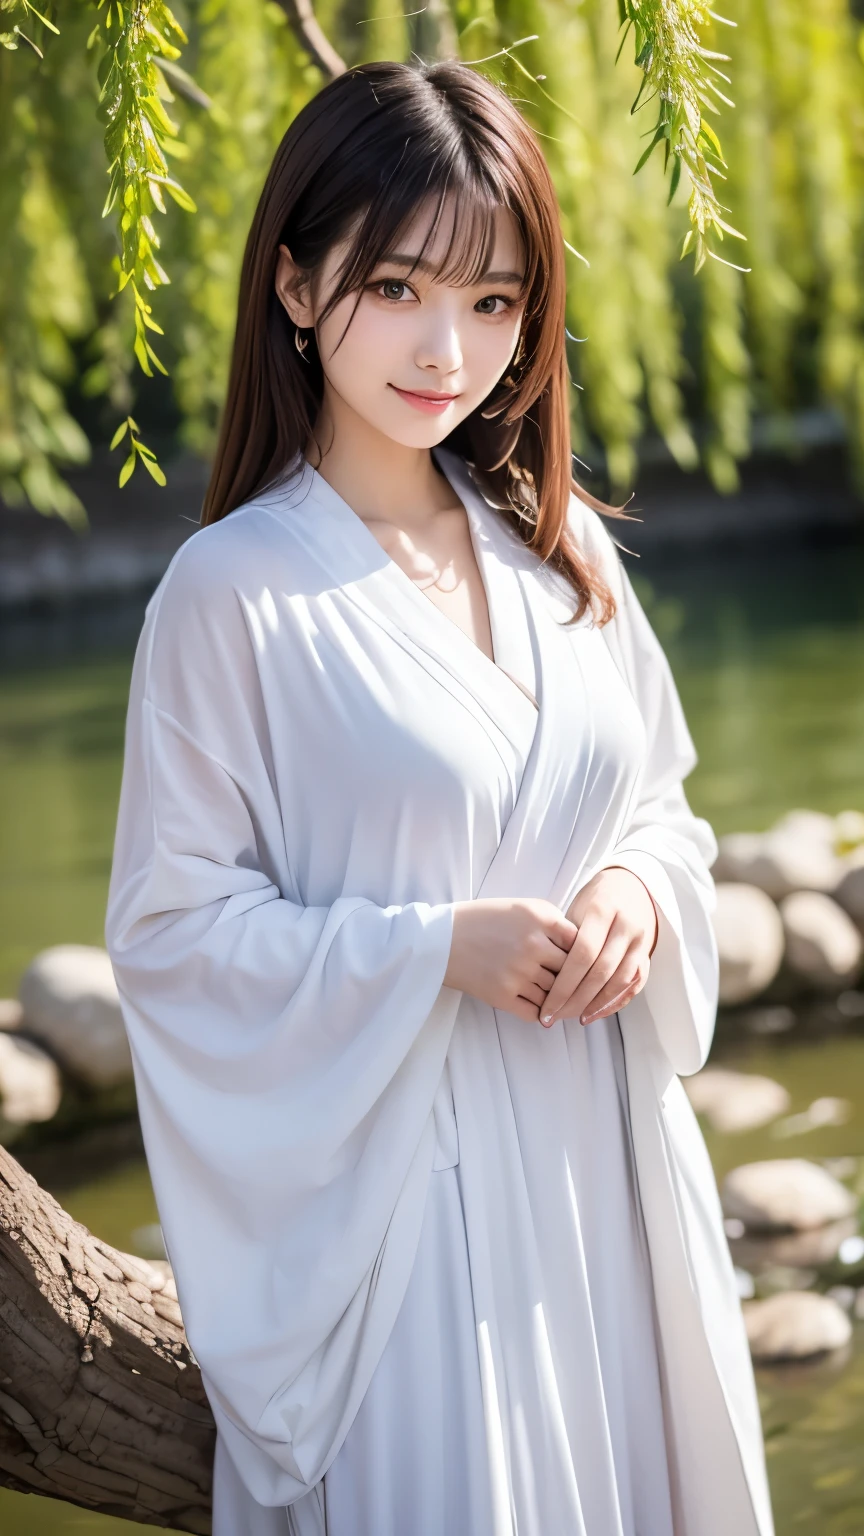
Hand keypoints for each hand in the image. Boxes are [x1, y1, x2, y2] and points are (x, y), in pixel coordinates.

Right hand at [444, 898, 577, 1022]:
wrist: (443, 939)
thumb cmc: (485, 920)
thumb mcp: (523, 906)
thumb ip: (554, 922)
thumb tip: (582, 947)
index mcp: (540, 918)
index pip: (580, 943)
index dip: (582, 953)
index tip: (580, 960)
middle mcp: (533, 945)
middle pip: (571, 971)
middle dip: (572, 977)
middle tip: (574, 984)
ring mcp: (519, 973)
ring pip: (555, 995)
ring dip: (557, 998)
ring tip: (557, 998)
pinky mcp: (503, 996)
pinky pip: (536, 1013)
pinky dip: (542, 1014)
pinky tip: (542, 1009)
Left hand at [538, 867, 657, 1028]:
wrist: (631, 886)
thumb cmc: (594, 900)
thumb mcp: (576, 909)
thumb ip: (566, 939)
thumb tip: (544, 979)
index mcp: (603, 910)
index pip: (582, 955)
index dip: (564, 985)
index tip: (546, 1005)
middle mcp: (626, 925)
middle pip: (601, 971)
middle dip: (576, 999)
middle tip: (555, 1017)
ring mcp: (640, 941)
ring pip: (619, 981)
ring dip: (596, 1005)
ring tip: (573, 1018)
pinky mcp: (647, 954)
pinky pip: (634, 985)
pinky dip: (615, 1003)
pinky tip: (595, 1013)